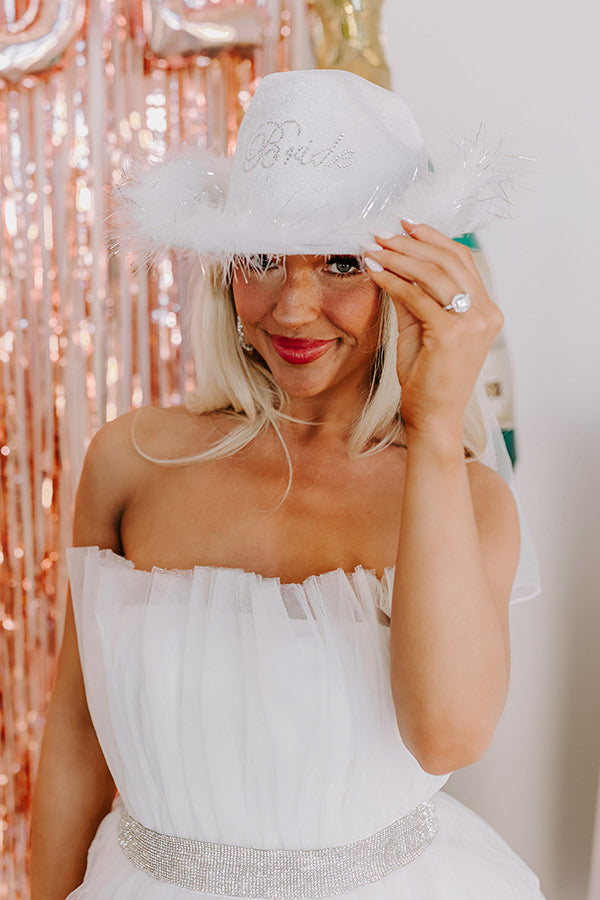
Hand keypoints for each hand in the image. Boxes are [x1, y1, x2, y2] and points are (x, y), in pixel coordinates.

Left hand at [363, 221, 502, 442]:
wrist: (433, 416)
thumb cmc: (427, 377)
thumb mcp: (421, 327)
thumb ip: (414, 296)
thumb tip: (392, 262)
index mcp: (486, 310)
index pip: (461, 261)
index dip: (433, 238)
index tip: (406, 226)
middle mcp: (485, 312)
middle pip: (448, 261)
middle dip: (411, 243)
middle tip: (382, 233)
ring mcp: (472, 323)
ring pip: (433, 273)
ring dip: (399, 257)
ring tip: (374, 248)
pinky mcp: (452, 333)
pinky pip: (417, 296)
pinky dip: (393, 280)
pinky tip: (375, 272)